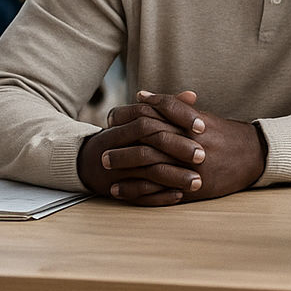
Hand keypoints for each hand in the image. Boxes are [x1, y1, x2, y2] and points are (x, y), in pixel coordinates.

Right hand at [77, 90, 205, 205]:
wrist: (88, 162)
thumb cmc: (123, 137)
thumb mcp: (139, 119)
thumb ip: (166, 108)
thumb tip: (192, 95)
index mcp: (122, 122)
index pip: (150, 116)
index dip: (177, 119)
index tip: (203, 126)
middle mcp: (114, 143)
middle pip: (147, 143)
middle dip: (178, 148)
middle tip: (202, 155)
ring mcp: (113, 168)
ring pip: (145, 171)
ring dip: (173, 176)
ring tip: (197, 181)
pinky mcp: (113, 188)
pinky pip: (137, 194)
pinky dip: (158, 195)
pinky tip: (179, 195)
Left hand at [84, 90, 267, 204]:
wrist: (255, 156)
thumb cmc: (226, 135)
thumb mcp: (202, 117)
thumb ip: (173, 107)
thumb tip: (142, 96)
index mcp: (192, 122)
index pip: (155, 111)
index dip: (130, 112)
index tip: (111, 116)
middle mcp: (191, 141)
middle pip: (149, 136)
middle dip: (123, 140)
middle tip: (102, 144)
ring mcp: (191, 165)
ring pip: (151, 163)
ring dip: (125, 163)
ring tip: (105, 166)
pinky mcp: (192, 186)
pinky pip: (158, 190)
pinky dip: (136, 190)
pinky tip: (119, 190)